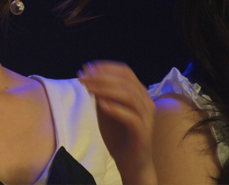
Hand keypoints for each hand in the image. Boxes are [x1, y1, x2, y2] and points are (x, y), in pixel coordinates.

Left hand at [79, 60, 156, 184]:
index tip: (86, 68)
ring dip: (106, 89)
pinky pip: (131, 117)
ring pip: (129, 96)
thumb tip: (89, 78)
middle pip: (126, 81)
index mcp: (139, 92)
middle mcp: (146, 101)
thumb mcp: (106, 109)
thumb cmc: (117, 133)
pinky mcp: (143, 132)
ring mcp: (146, 117)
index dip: (105, 67)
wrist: (130, 161)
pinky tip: (100, 105)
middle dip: (102, 77)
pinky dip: (115, 109)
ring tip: (88, 89)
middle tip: (83, 78)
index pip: (125, 71)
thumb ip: (101, 94)